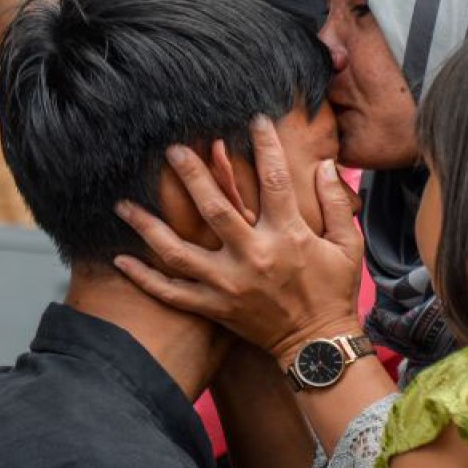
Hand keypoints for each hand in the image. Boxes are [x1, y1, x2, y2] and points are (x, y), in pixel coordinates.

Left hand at [114, 116, 362, 366]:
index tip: (254, 120)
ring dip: (148, 226)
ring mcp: (228, 285)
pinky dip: (144, 278)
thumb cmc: (334, 292)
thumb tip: (324, 164)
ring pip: (178, 252)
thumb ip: (334, 203)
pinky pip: (172, 293)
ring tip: (123, 204)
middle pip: (214, 208)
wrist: (318, 346)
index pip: (274, 181)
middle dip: (191, 175)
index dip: (265, 146)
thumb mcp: (347, 246)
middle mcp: (253, 257)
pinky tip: (120, 259)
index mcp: (288, 236)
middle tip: (172, 150)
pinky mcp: (214, 308)